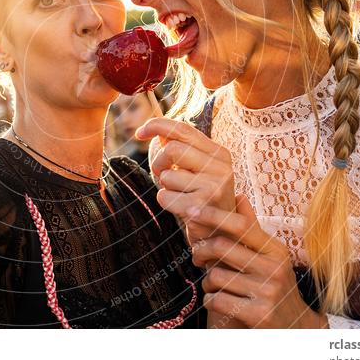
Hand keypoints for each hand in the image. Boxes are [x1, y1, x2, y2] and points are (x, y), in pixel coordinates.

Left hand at [136, 117, 235, 244]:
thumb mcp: (197, 169)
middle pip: (173, 149)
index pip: (183, 129)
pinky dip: (164, 201)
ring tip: (178, 194)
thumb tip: (156, 130)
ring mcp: (213, 187)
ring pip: (167, 175)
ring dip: (164, 186)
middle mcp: (220, 167)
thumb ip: (181, 147)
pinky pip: (164, 196)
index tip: (139, 133)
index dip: (157, 126)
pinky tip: (178, 206)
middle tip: (162, 174)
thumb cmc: (202, 197)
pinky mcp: (201, 206)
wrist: (219, 233)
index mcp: (219, 153)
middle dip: (159, 162)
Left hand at [189, 193, 328, 328]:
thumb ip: (252, 229)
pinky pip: (217, 300)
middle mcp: (274, 269)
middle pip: (222, 247)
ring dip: (207, 281)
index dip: (212, 215)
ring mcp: (267, 292)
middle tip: (196, 255)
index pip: (240, 225)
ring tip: (213, 284)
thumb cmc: (276, 286)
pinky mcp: (258, 315)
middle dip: (201, 250)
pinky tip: (216, 301)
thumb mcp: (271, 257)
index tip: (191, 211)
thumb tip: (239, 195)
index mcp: (275, 250)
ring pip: (215, 276)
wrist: (297, 329)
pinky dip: (210, 300)